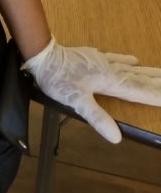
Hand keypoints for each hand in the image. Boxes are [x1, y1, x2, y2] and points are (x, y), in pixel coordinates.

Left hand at [22, 36, 160, 143]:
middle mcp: (110, 70)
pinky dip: (127, 60)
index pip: (138, 90)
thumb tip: (117, 137)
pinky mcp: (93, 57)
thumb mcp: (77, 102)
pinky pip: (115, 58)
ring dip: (147, 71)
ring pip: (130, 68)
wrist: (44, 55)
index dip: (155, 95)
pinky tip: (134, 59)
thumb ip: (97, 118)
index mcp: (109, 82)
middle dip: (157, 82)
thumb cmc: (59, 79)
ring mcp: (102, 62)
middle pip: (138, 78)